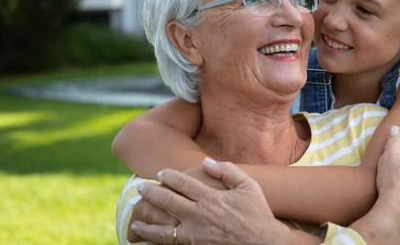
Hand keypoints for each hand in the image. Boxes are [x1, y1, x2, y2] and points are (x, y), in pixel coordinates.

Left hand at [130, 158, 289, 244]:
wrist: (264, 243)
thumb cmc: (257, 213)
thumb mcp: (248, 186)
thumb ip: (227, 171)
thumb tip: (206, 162)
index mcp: (210, 198)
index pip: (182, 183)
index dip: (168, 176)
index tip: (160, 174)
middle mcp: (199, 215)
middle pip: (167, 202)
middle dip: (151, 194)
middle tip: (140, 189)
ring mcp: (195, 235)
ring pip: (162, 229)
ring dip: (146, 224)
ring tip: (135, 221)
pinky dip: (156, 243)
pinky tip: (148, 241)